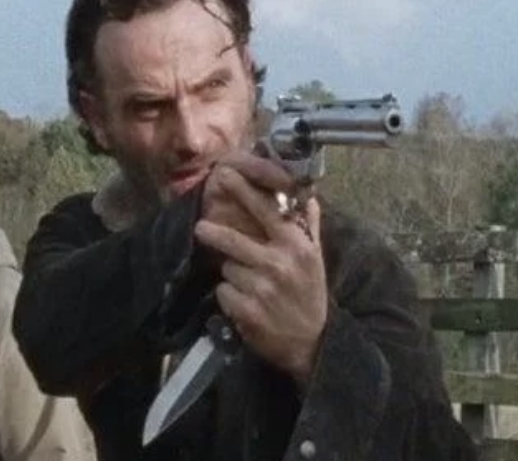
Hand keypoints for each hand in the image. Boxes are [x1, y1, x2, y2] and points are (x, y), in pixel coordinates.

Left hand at [194, 160, 328, 387]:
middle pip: (233, 240)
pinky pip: (224, 291)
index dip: (244, 191)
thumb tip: (306, 194)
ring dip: (233, 273)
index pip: (266, 210)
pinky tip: (246, 303)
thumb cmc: (310, 293)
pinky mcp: (247, 311)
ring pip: (228, 267)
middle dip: (213, 233)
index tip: (226, 175)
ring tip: (250, 283)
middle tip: (201, 227)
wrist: (311, 342)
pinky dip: (229, 296)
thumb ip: (308, 225)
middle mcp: (279, 264)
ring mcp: (262, 288)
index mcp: (296, 246)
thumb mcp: (315, 258)